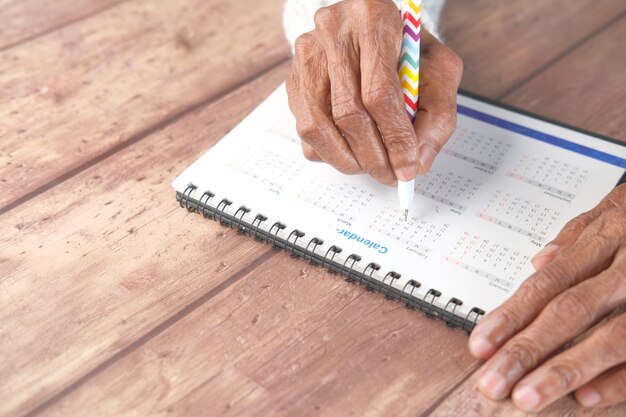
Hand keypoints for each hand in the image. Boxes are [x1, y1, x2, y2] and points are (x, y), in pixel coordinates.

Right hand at [286, 0, 462, 184]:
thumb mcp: (437, 68)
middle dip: (372, 156)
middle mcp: (333, 33)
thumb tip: (419, 161)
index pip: (379, 93)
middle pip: (348, 113)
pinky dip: (327, 150)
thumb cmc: (406, 47)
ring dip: (347, 159)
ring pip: (317, 125)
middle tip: (390, 176)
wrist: (372, 26)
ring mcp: (307, 56)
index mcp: (373, 21)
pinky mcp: (294, 78)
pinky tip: (349, 149)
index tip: (407, 167)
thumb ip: (438, 113)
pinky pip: (304, 128)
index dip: (394, 138)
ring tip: (370, 167)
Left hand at [469, 184, 625, 410]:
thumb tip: (540, 262)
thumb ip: (579, 235)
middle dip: (527, 348)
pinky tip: (588, 398)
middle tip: (493, 381)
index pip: (549, 282)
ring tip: (528, 396)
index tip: (482, 344)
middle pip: (571, 311)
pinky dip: (621, 379)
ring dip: (566, 370)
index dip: (512, 315)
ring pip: (611, 337)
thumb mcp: (619, 209)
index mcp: (610, 238)